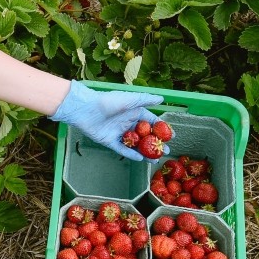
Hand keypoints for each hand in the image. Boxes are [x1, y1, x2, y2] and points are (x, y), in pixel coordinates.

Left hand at [49, 80, 163, 160]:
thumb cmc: (108, 101)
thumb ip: (145, 100)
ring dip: (145, 152)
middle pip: (145, 136)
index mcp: (134, 112)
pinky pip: (122, 149)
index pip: (151, 122)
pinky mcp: (110, 141)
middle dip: (156, 144)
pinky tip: (140, 159)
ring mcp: (119, 133)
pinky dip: (131, 154)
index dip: (161, 129)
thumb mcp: (130, 99)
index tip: (171, 137)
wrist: (86, 109)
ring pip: (135, 145)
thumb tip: (162, 98)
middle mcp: (128, 123)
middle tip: (167, 152)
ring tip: (156, 159)